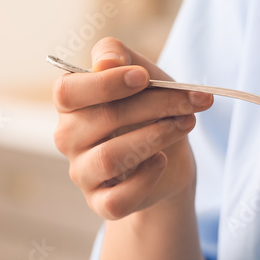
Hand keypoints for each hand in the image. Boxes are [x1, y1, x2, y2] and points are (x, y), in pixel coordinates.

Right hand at [52, 37, 214, 219]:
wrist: (170, 158)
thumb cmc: (149, 109)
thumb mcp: (141, 74)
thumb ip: (120, 56)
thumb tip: (107, 62)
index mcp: (71, 103)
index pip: (68, 92)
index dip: (105, 84)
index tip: (143, 77)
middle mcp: (68, 138)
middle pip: (103, 120)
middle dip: (154, 106)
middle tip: (191, 102)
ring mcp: (82, 173)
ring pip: (110, 158)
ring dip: (157, 137)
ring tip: (186, 124)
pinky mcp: (102, 203)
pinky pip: (117, 199)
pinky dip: (146, 179)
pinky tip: (162, 161)